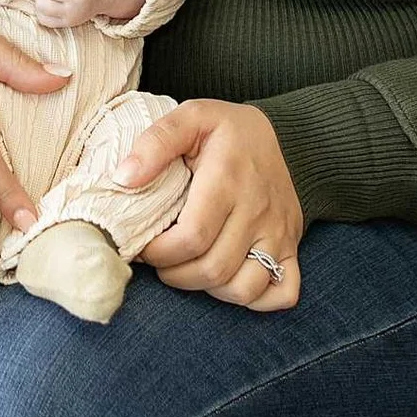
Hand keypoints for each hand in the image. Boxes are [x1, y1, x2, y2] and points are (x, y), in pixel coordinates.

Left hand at [124, 101, 303, 310]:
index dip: (159, 253)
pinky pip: (282, 293)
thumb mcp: (191, 117)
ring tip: (192, 266)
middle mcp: (258, 209)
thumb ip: (155, 142)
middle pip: (213, 269)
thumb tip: (123, 179)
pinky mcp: (293, 245)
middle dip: (175, 274)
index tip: (146, 244)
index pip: (192, 239)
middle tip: (162, 258)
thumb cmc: (227, 130)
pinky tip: (231, 279)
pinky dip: (255, 299)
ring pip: (244, 288)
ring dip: (209, 289)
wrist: (288, 133)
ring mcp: (279, 231)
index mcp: (229, 179)